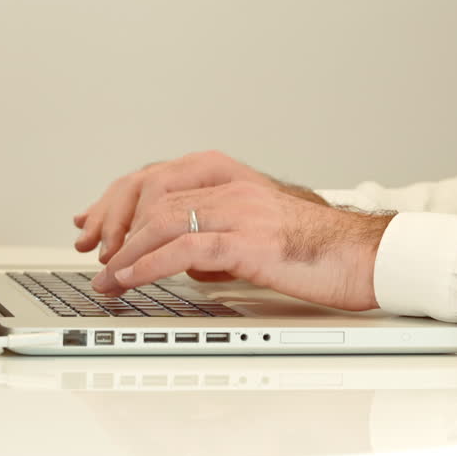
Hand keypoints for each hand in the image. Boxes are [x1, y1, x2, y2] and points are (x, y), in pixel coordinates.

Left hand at [73, 151, 325, 264]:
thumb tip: (182, 261)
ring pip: (162, 219)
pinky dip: (148, 263)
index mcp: (232, 177)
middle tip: (92, 254)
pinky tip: (130, 278)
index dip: (118, 201)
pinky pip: (185, 247)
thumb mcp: (257, 233)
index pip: (158, 178)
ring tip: (105, 278)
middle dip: (113, 224)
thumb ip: (218, 236)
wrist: (364, 256)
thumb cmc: (318, 249)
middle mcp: (233, 186)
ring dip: (124, 251)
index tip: (94, 225)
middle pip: (152, 193)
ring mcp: (241, 211)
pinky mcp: (250, 241)